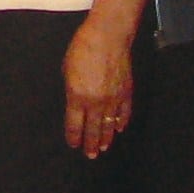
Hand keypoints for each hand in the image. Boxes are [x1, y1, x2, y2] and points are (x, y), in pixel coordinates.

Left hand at [63, 19, 133, 157]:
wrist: (108, 37)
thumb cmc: (82, 49)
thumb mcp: (67, 70)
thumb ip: (71, 89)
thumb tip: (75, 102)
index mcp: (77, 97)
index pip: (74, 124)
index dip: (74, 137)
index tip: (74, 145)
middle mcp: (96, 102)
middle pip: (92, 130)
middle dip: (90, 144)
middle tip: (90, 155)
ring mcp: (113, 99)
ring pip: (109, 125)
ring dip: (106, 137)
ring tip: (103, 148)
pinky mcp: (126, 92)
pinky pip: (124, 113)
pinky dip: (121, 122)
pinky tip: (118, 129)